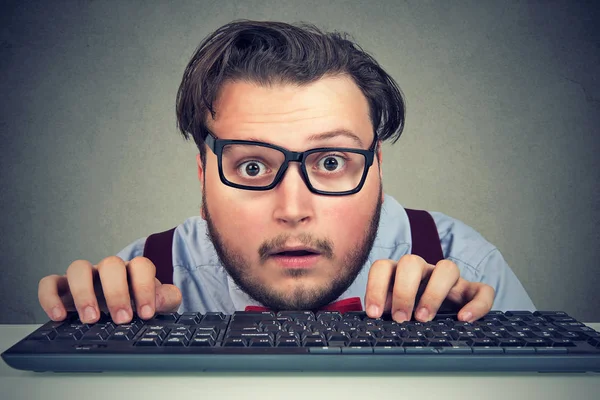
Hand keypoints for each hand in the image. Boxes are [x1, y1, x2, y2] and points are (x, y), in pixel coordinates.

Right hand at [38, 256, 181, 323]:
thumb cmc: (139, 306)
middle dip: (116, 292)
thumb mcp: (159, 304)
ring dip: (83, 293)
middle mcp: (108, 270)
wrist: (123, 313)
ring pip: (78, 268)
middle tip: (122, 319)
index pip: (141, 266)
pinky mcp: (63, 289)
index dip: (144, 287)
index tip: (146, 313)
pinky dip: (50, 297)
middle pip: (111, 264)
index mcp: (134, 271)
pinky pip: (50, 283)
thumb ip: (166, 299)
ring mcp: (86, 277)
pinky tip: (58, 316)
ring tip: (91, 319)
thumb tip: (159, 300)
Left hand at [364, 255, 494, 322]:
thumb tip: (375, 318)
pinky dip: (476, 304)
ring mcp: (449, 279)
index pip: (383, 267)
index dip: (376, 287)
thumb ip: (385, 310)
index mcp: (399, 272)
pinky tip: (464, 319)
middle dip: (403, 291)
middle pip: (412, 262)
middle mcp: (424, 270)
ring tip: (424, 318)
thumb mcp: (395, 311)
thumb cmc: (411, 312)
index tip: (375, 313)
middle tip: (400, 318)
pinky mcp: (472, 291)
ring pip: (447, 268)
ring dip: (434, 293)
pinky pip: (482, 290)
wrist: (442, 316)